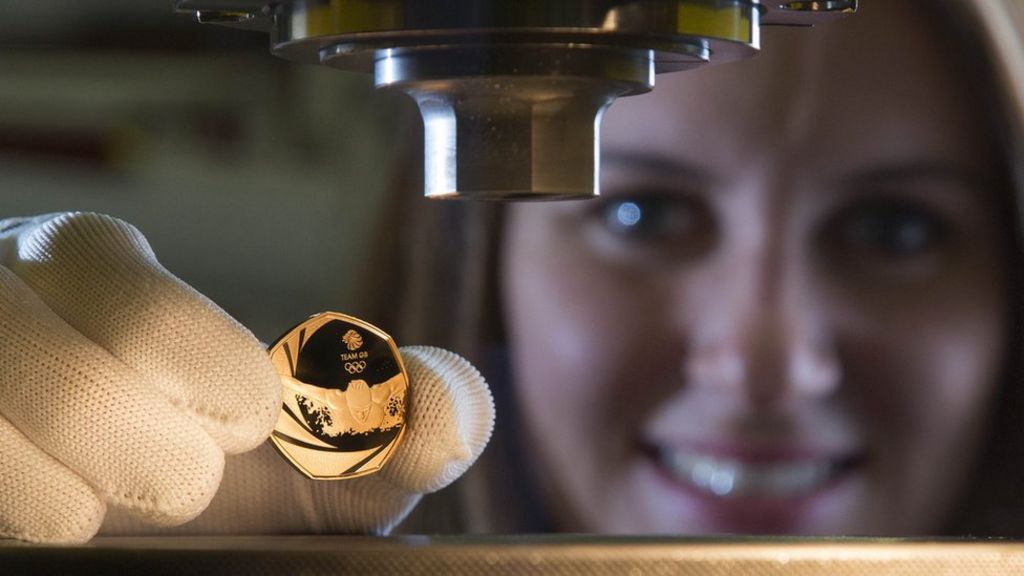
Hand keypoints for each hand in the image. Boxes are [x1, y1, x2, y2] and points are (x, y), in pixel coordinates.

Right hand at [0, 212, 493, 541]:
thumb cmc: (212, 458)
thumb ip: (387, 422)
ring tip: (104, 501)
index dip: (211, 384)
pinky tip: (46, 512)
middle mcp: (1, 297)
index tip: (243, 423)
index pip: (144, 310)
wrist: (115, 503)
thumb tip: (457, 413)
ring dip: (72, 501)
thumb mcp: (311, 445)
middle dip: (149, 459)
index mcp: (95, 265)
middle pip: (57, 378)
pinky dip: (23, 517)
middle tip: (181, 479)